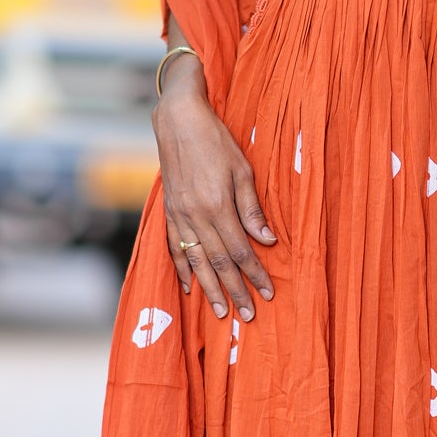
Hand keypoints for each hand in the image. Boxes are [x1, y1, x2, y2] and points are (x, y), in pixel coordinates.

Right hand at [152, 57, 274, 320]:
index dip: (254, 274)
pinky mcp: (169, 211)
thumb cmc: (215, 140)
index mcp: (216, 206)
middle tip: (248, 316)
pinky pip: (174, 247)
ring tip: (221, 311)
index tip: (268, 293)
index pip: (239, 250)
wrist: (178, 120)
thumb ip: (251, 208)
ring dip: (209, 288)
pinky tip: (190, 287)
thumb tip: (266, 240)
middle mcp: (195, 216)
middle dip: (235, 290)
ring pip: (195, 261)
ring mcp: (179, 215)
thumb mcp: (242, 170)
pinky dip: (182, 270)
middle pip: (217, 262)